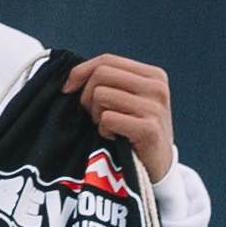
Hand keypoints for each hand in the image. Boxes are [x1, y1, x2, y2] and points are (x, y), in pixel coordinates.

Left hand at [71, 53, 177, 183]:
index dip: (81, 72)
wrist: (156, 166)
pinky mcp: (148, 129)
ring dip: (96, 115)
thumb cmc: (133, 130)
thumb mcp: (126, 99)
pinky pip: (107, 118)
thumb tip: (70, 77)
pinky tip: (115, 138)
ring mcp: (155, 108)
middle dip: (87, 95)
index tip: (67, 89)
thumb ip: (107, 82)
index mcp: (153, 75)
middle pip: (101, 74)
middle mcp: (157, 88)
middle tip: (94, 115)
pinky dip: (103, 130)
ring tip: (109, 127)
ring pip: (101, 95)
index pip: (107, 60)